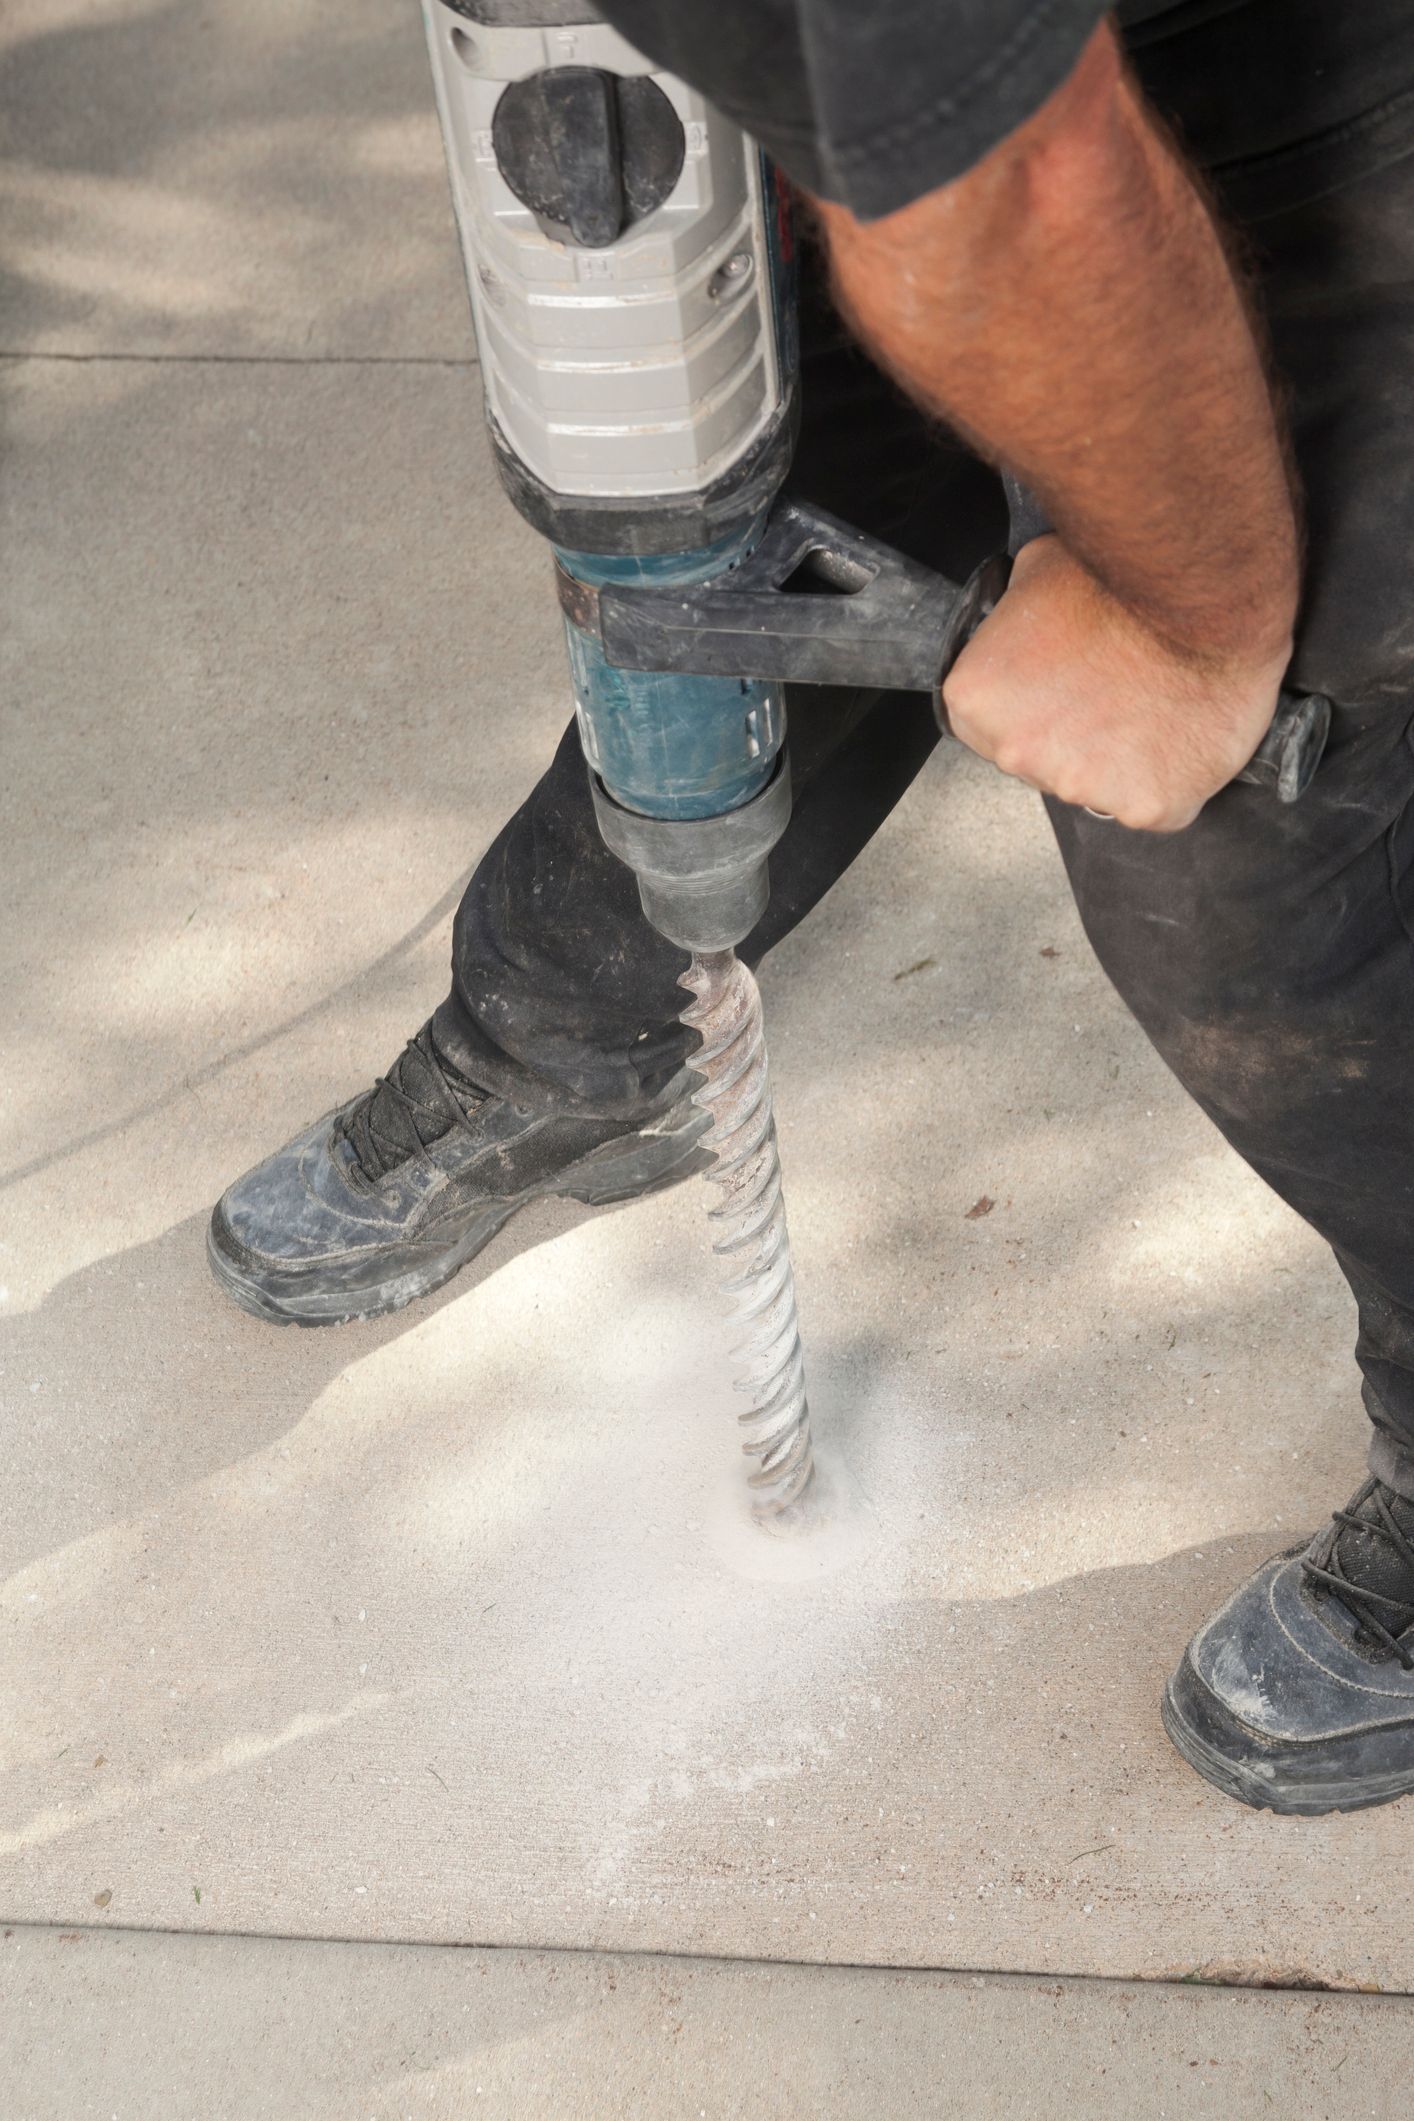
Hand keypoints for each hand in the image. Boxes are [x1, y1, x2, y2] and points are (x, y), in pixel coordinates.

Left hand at [942, 536, 1290, 830]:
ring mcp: (1078, 786)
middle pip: (1040, 765)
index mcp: (977, 701)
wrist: (1207, 600)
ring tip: (1151, 708)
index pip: (989, 729)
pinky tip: (1177, 735)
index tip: (1066, 690)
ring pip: (1095, 789)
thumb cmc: (1126, 582)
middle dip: (1072, 738)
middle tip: (1114, 693)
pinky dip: (1167, 780)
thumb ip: (1012, 609)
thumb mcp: (1038, 568)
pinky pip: (1152, 807)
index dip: (1032, 709)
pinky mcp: (1143, 807)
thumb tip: (1015, 612)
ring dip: (1119, 762)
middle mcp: (1016, 754)